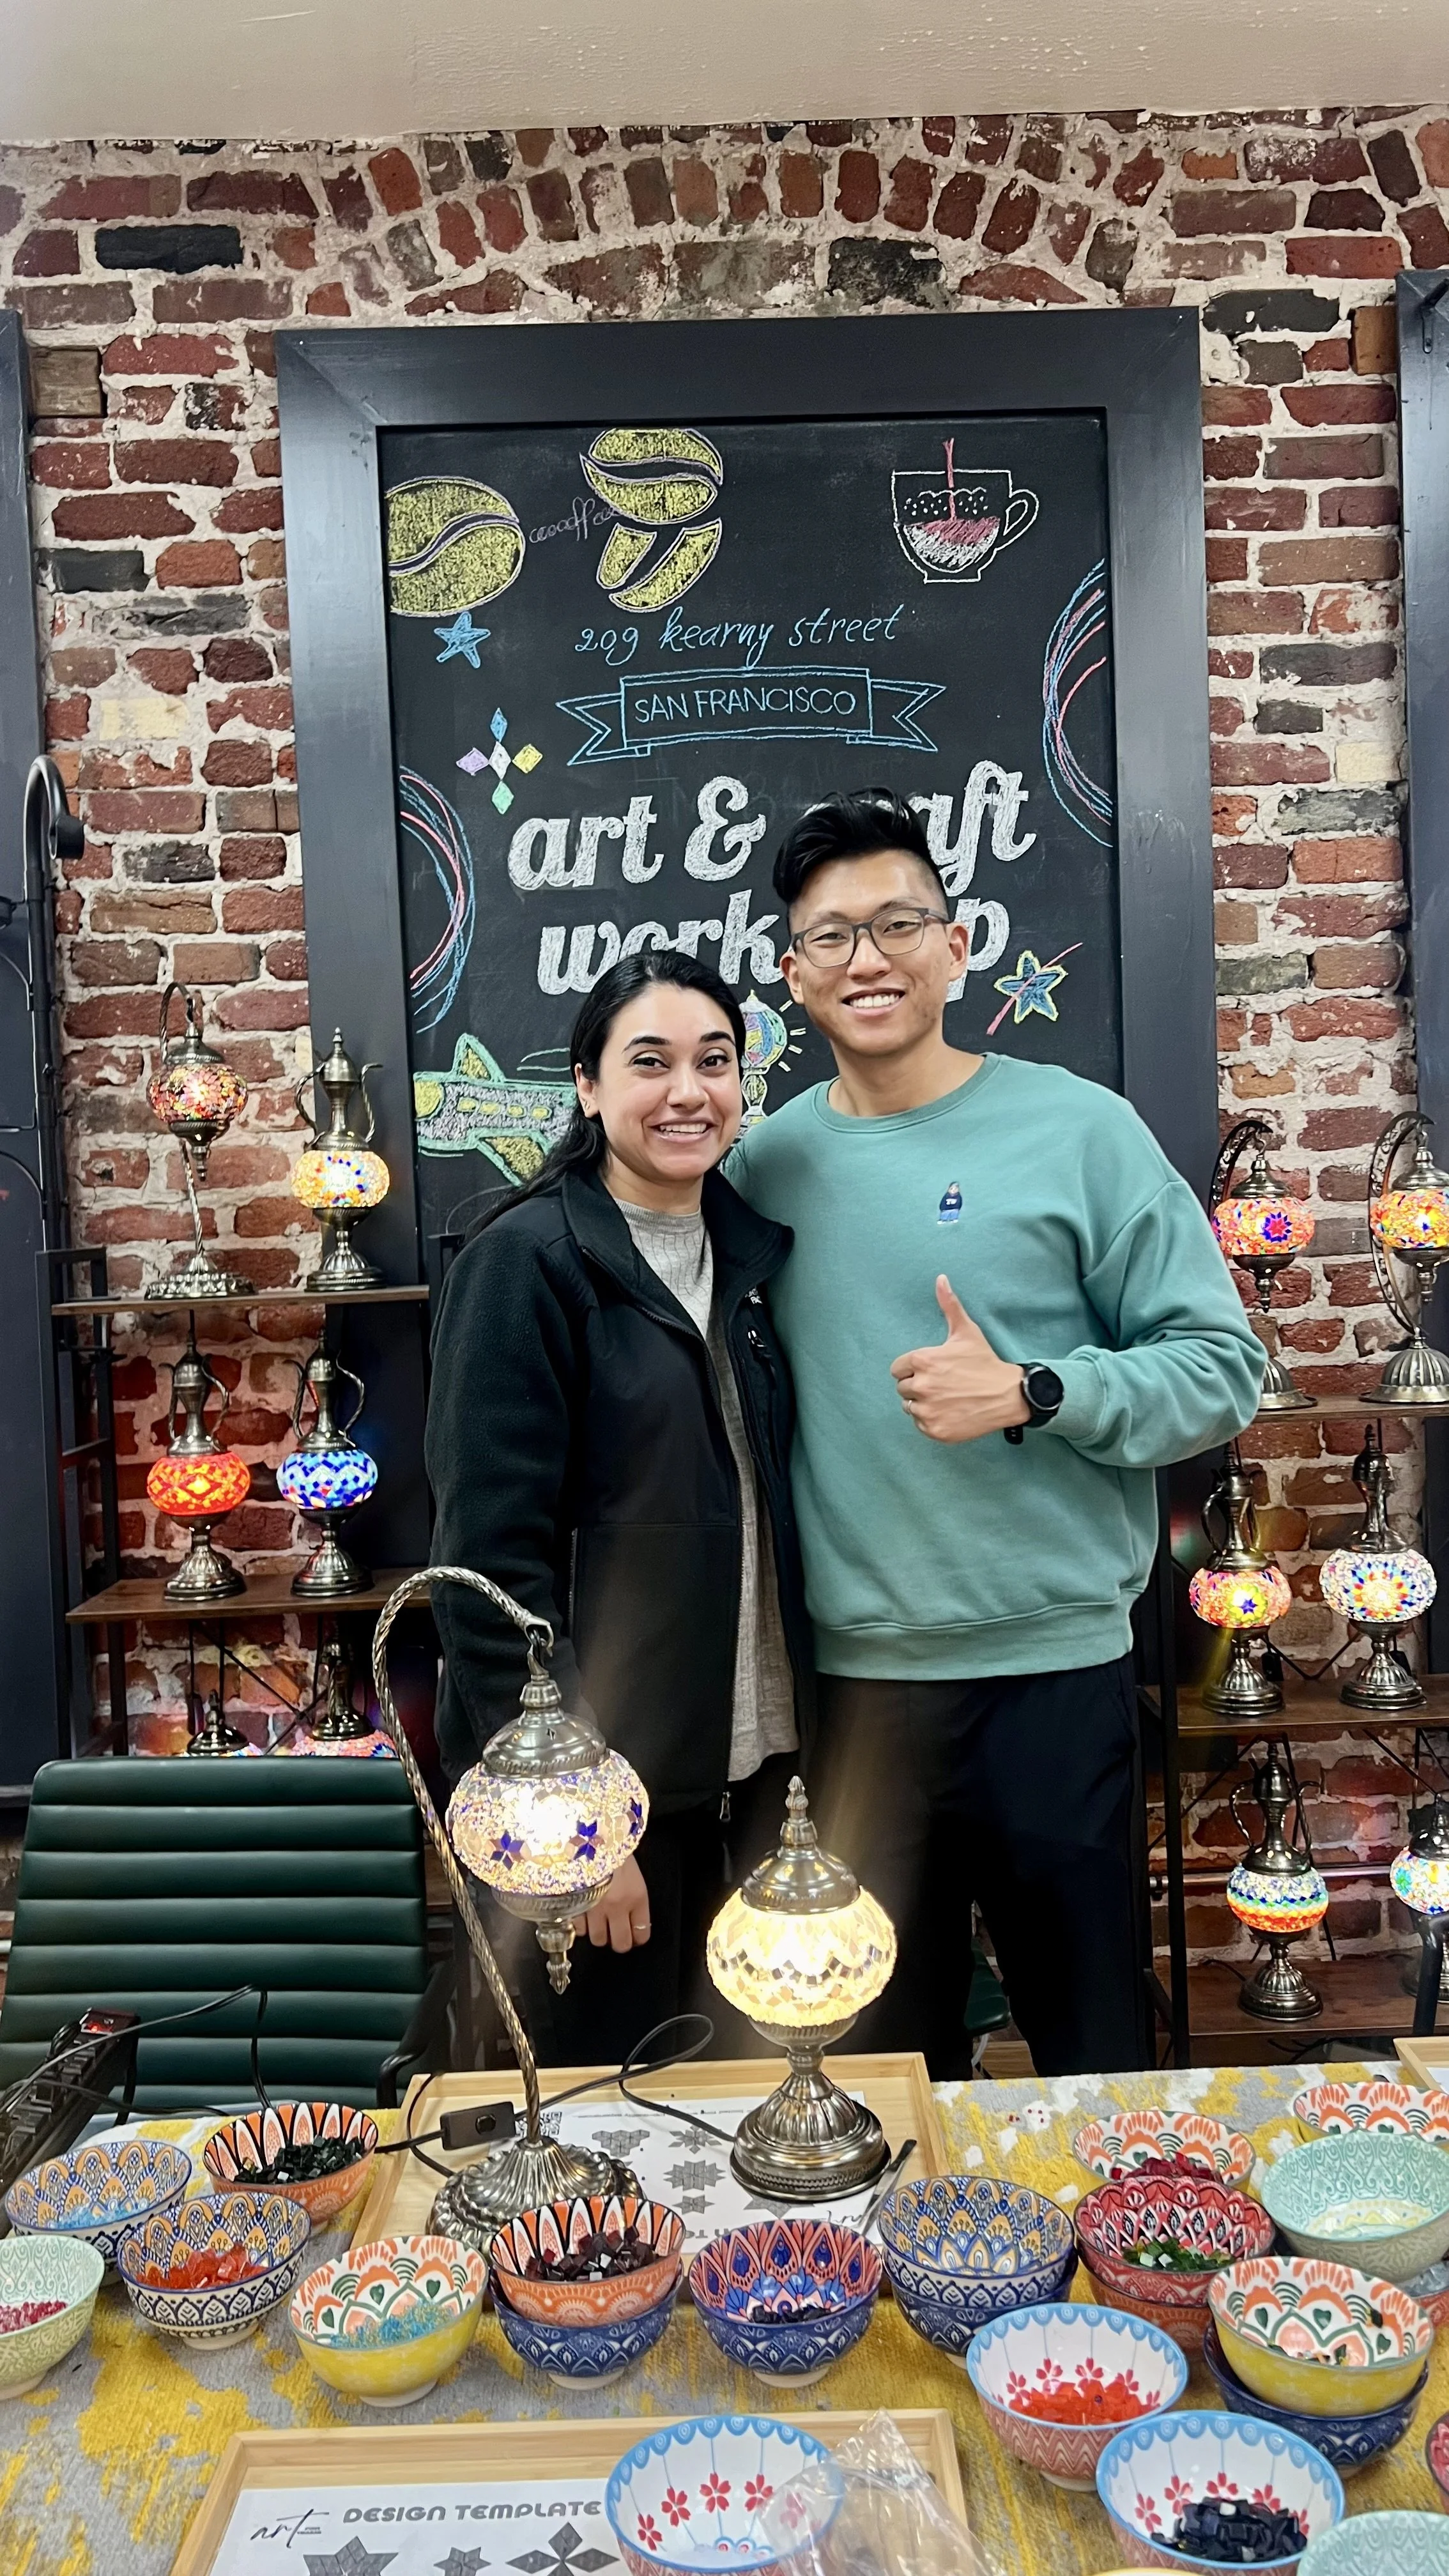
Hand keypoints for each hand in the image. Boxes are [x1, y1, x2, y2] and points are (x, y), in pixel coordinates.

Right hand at [572, 1852, 651, 1952]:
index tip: (633, 1936)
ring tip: (596, 1920)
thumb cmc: (612, 1847)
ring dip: (597, 1932)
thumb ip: (633, 1897)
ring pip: (598, 1939)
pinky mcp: (575, 1906)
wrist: (586, 1832)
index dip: (637, 1937)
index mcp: (636, 1896)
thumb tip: (633, 1921)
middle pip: (620, 1944)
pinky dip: (580, 1924)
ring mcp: (594, 1908)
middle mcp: (618, 1906)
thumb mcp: (632, 1871)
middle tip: (614, 1933)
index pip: (642, 1933)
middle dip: (618, 1941)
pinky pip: (579, 1929)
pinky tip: (581, 1912)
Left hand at [890, 1276, 1030, 1444]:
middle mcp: (921, 1387)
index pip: (898, 1369)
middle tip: (943, 1384)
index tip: (933, 1370)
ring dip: (924, 1404)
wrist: (1009, 1395)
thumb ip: (949, 1305)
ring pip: (910, 1408)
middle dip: (919, 1386)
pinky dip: (933, 1421)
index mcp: (922, 1362)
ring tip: (947, 1397)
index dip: (913, 1369)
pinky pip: (921, 1425)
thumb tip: (940, 1278)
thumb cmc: (985, 1361)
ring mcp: (928, 1411)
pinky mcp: (936, 1430)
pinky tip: (950, 1411)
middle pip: (903, 1389)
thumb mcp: (966, 1332)